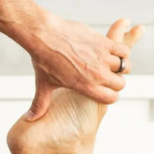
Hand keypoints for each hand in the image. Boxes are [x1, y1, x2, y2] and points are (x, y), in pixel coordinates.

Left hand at [25, 14, 142, 121]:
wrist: (44, 35)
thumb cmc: (43, 59)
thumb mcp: (43, 84)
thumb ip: (39, 104)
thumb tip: (29, 119)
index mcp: (85, 87)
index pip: (111, 99)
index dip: (109, 95)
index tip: (104, 89)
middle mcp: (96, 74)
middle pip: (120, 84)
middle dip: (115, 81)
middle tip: (107, 75)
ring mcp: (102, 58)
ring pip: (125, 67)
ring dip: (120, 66)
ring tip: (110, 63)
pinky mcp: (104, 43)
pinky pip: (125, 51)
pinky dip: (122, 52)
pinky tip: (112, 51)